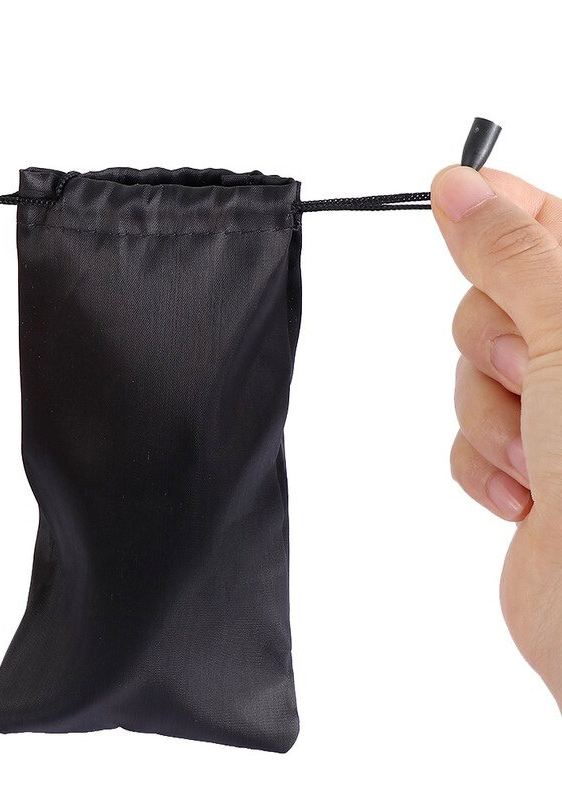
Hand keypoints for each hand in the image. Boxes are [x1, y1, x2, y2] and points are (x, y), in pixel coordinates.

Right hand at [433, 165, 561, 709]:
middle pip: (497, 301)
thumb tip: (462, 185)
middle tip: (532, 376)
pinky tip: (525, 497)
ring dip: (488, 418)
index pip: (559, 225)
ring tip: (540, 460)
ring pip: (475, 373)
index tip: (457, 201)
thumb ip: (513, 256)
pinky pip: (469, 433)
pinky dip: (481, 464)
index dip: (506, 210)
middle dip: (494, 343)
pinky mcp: (534, 463)